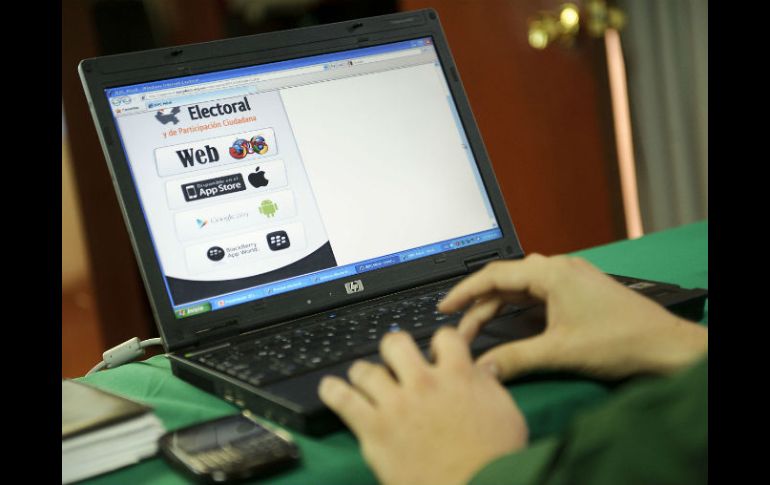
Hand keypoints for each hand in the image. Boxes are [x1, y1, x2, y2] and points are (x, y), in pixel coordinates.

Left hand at [318, 327, 527, 484]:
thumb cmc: (495, 458)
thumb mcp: (505, 412)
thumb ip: (489, 385)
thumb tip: (482, 370)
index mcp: (458, 375)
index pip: (443, 337)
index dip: (438, 343)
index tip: (435, 352)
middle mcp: (423, 382)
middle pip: (396, 343)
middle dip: (395, 349)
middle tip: (395, 362)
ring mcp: (396, 404)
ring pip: (365, 369)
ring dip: (364, 373)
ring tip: (365, 380)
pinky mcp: (375, 429)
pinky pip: (343, 399)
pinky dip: (332, 390)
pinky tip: (330, 388)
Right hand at [438, 254, 707, 380]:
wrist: (665, 346)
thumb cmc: (621, 341)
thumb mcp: (559, 351)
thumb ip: (515, 358)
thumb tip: (481, 368)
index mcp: (552, 272)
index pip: (494, 274)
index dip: (465, 292)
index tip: (445, 307)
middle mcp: (560, 268)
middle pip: (506, 281)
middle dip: (480, 305)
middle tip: (461, 329)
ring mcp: (572, 278)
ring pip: (522, 287)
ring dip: (500, 306)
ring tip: (480, 327)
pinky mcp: (579, 290)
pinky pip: (539, 292)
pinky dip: (520, 307)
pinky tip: (513, 324)